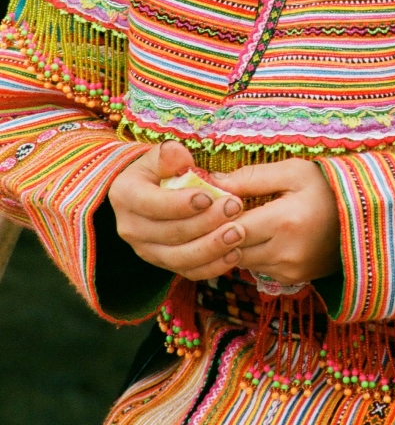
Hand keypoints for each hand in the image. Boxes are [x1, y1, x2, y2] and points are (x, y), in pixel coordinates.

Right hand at [108, 140, 245, 280]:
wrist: (150, 191)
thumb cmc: (160, 169)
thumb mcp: (160, 155)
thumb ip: (168, 155)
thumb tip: (175, 153)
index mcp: (126, 196)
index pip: (152, 204)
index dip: (180, 204)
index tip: (208, 197)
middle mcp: (131, 228)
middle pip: (170, 233)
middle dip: (206, 222)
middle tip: (235, 207)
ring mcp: (147, 250)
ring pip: (179, 258)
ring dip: (212, 247)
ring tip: (238, 233)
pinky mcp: (164, 263)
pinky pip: (189, 272)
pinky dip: (213, 266)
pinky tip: (235, 254)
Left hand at [212, 159, 340, 285]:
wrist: (363, 217)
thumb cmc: (326, 187)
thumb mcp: (293, 172)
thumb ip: (251, 177)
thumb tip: (213, 183)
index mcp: (284, 222)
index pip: (228, 229)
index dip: (213, 217)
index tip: (208, 203)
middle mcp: (285, 253)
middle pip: (231, 250)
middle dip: (218, 233)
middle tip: (212, 215)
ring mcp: (290, 271)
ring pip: (241, 262)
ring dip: (233, 245)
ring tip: (236, 221)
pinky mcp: (293, 279)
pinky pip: (257, 268)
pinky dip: (252, 254)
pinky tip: (258, 235)